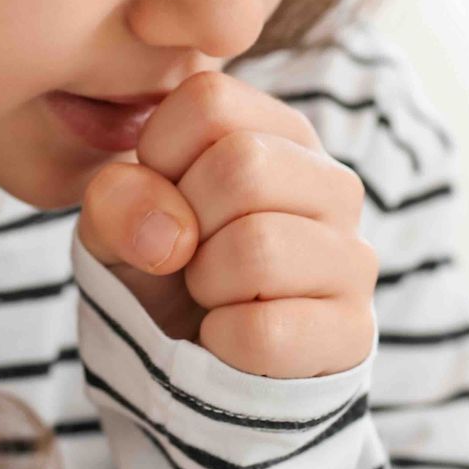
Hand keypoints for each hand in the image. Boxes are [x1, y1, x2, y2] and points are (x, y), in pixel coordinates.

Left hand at [75, 70, 377, 378]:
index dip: (159, 154)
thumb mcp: (115, 225)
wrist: (193, 366)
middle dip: (185, 224)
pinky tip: (228, 338)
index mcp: (279, 134)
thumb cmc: (160, 273)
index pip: (209, 102)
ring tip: (212, 295)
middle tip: (188, 257)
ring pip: (258, 247)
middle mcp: (332, 185)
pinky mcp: (352, 333)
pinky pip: (265, 331)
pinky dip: (222, 343)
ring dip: (206, 285)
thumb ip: (116, 201)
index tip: (164, 197)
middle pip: (242, 165)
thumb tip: (170, 232)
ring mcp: (353, 258)